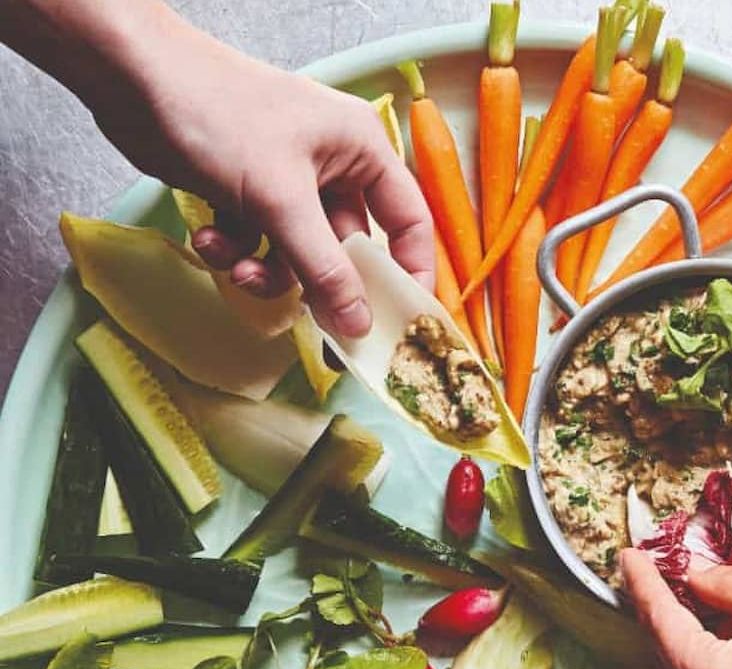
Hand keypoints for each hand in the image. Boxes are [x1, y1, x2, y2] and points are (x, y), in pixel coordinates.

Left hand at [84, 13, 433, 335]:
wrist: (128, 77)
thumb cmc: (216, 114)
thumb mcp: (280, 200)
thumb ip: (324, 269)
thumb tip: (359, 325)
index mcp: (361, 151)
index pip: (409, 223)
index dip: (409, 273)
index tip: (399, 320)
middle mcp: (334, 166)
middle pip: (349, 250)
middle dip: (319, 283)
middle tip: (318, 333)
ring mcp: (291, 180)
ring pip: (301, 255)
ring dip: (269, 272)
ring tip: (238, 269)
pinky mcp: (251, 192)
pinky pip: (263, 243)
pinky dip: (238, 250)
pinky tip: (209, 238)